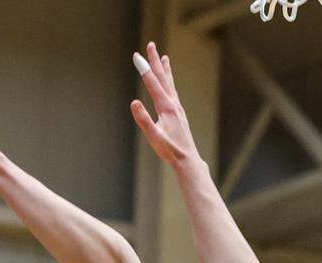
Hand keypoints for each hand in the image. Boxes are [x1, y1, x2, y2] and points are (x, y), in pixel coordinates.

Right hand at [130, 42, 200, 168]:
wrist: (187, 159)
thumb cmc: (169, 150)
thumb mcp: (153, 136)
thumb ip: (143, 119)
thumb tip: (134, 102)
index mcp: (166, 107)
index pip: (152, 83)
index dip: (144, 68)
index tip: (136, 55)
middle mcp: (173, 104)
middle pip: (162, 78)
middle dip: (155, 61)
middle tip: (151, 45)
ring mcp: (177, 107)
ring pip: (169, 83)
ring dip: (165, 69)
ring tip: (163, 57)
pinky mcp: (178, 113)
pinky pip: (172, 92)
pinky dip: (169, 82)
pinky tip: (168, 83)